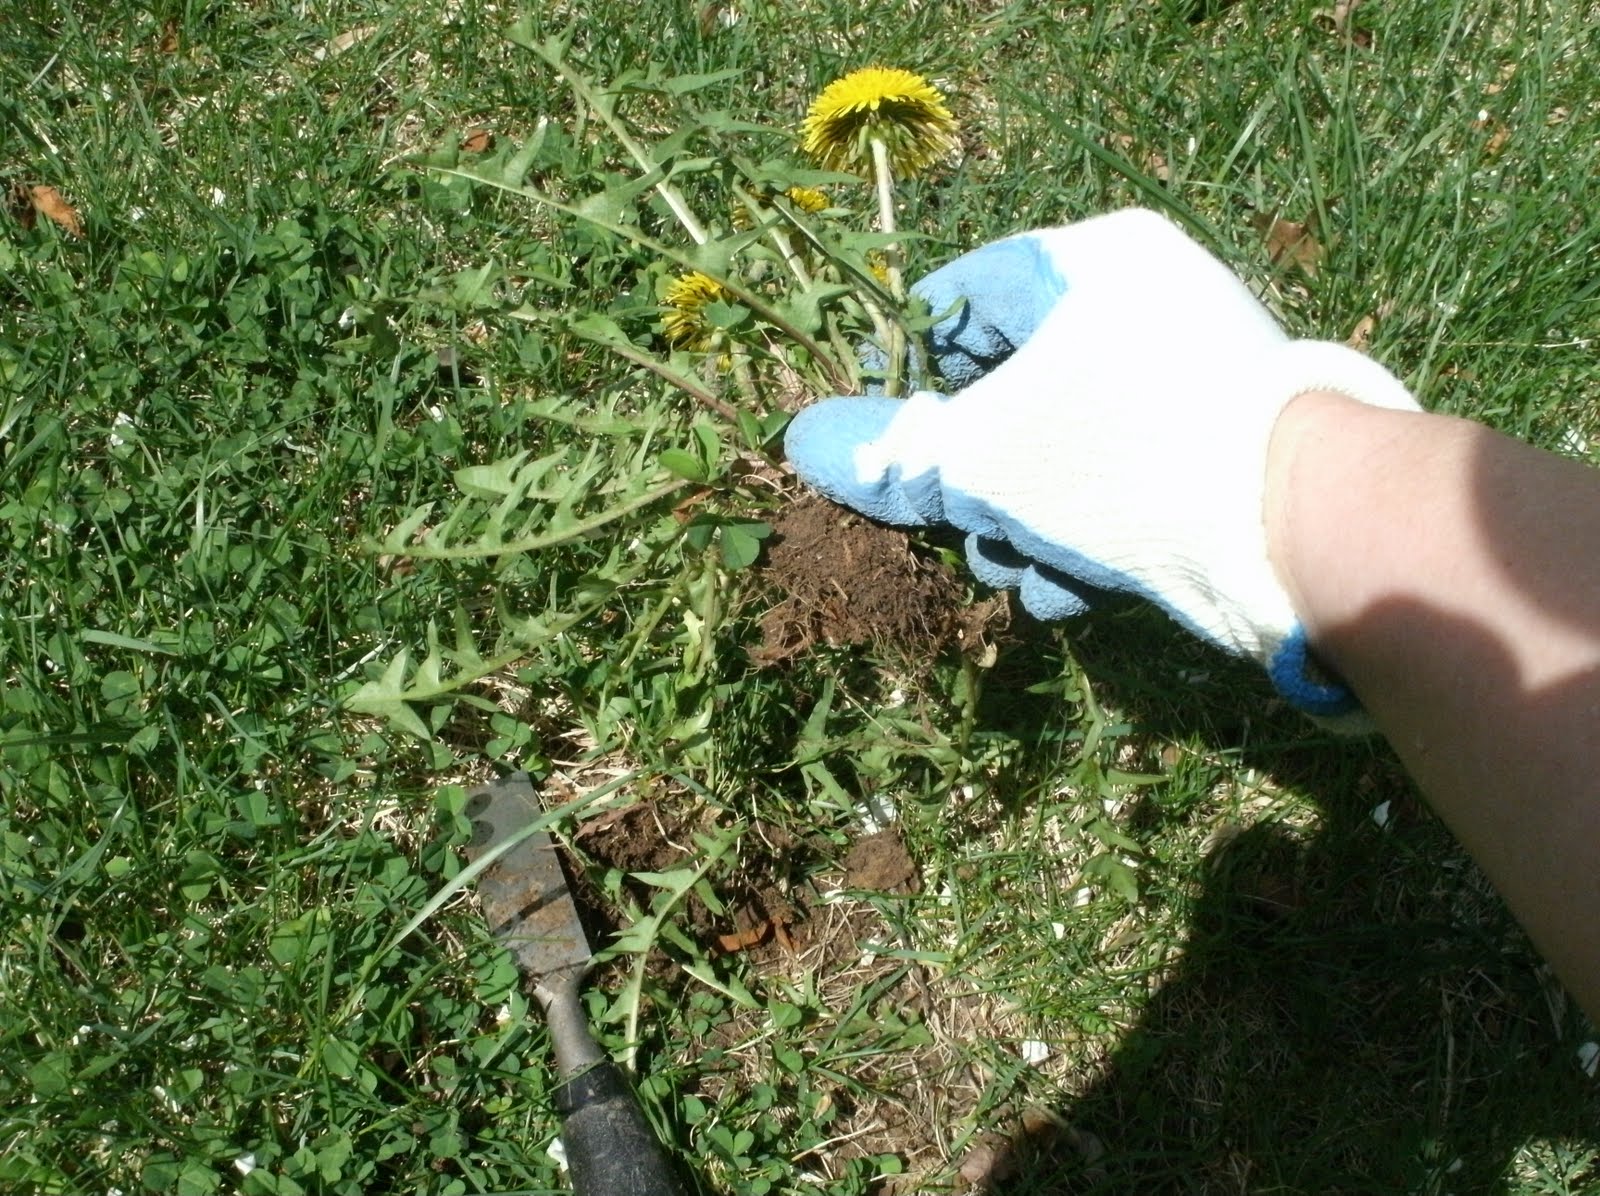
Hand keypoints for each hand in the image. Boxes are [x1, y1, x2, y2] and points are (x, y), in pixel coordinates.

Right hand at [785, 208, 1418, 717]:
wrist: (1299, 536)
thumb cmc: (1123, 463)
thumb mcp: (983, 461)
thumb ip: (891, 454)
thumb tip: (802, 442)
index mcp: (1092, 265)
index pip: (961, 300)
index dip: (905, 371)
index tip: (875, 437)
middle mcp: (1142, 309)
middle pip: (1006, 391)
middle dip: (973, 479)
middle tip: (957, 524)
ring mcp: (1182, 382)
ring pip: (1058, 451)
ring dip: (1022, 524)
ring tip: (1024, 565)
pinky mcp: (1210, 454)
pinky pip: (1115, 482)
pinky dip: (1085, 536)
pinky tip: (1077, 585)